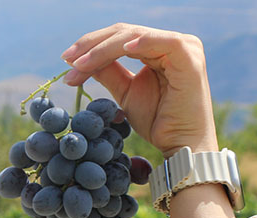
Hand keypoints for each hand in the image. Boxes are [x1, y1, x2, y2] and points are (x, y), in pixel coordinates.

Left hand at [61, 23, 216, 157]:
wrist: (179, 144)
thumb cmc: (157, 121)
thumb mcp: (125, 93)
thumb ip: (108, 73)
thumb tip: (78, 61)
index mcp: (156, 48)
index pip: (118, 38)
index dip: (90, 46)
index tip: (66, 61)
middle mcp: (170, 43)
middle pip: (124, 33)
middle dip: (92, 46)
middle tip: (68, 60)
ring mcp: (184, 48)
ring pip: (136, 37)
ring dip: (104, 49)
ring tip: (81, 64)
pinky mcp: (191, 59)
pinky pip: (166, 43)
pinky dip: (143, 42)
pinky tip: (123, 50)